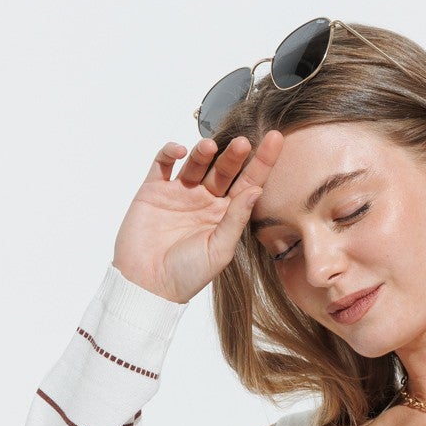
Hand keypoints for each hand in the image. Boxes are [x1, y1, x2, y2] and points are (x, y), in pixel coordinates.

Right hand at [111, 130, 284, 304]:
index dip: (262, 163)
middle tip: (243, 143)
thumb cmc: (187, 275)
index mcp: (225, 215)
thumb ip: (236, 219)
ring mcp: (179, 193)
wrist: (148, 285)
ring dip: (203, 152)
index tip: (276, 139)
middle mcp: (204, 201)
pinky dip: (169, 152)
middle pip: (224, 169)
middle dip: (234, 155)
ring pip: (195, 163)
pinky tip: (178, 151)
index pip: (248, 183)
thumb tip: (256, 190)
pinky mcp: (154, 190)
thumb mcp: (219, 249)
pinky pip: (162, 164)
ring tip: (209, 146)